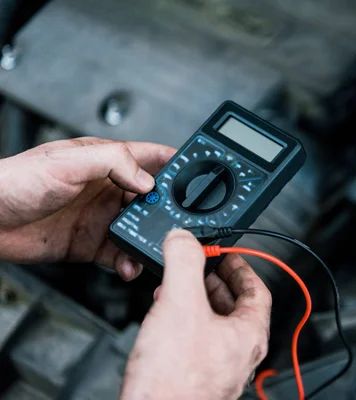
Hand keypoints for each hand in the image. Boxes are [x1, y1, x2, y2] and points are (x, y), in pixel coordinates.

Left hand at [0, 137, 175, 279]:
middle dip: (168, 210)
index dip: (175, 162)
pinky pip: (120, 254)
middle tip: (177, 222)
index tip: (197, 171)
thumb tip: (148, 180)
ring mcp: (101, 218)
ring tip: (153, 247)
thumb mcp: (67, 162)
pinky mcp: (90, 244)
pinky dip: (129, 261)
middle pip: (152, 198)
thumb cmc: (15, 181)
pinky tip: (128, 265)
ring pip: (140, 229)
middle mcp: (108, 189)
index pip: (151, 157)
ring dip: (150, 239)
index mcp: (106, 161)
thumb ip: (113, 162)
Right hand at [122, 229, 271, 399]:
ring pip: (214, 324)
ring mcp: (219, 368)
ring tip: (175, 288)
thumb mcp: (180, 305)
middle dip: (214, 282)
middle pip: (235, 306)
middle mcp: (239, 354)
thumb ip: (184, 264)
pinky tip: (163, 319)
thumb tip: (183, 239)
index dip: (242, 267)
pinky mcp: (196, 377)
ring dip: (196, 301)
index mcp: (249, 335)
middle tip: (198, 267)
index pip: (258, 291)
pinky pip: (197, 341)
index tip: (228, 254)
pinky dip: (184, 322)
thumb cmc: (174, 380)